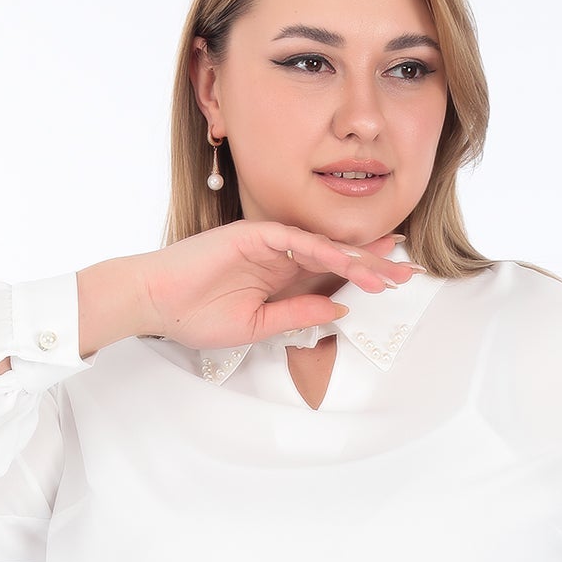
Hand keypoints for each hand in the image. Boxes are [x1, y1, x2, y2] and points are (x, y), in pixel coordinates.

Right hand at [133, 221, 420, 352]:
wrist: (154, 302)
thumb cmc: (195, 316)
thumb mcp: (257, 326)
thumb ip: (297, 316)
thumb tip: (339, 312)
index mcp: (280, 276)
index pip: (330, 274)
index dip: (362, 276)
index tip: (392, 284)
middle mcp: (279, 255)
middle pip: (335, 256)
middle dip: (371, 264)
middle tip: (406, 273)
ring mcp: (266, 242)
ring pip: (322, 247)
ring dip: (355, 260)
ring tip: (386, 273)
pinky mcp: (252, 234)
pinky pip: (296, 240)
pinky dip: (323, 251)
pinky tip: (347, 264)